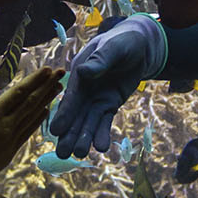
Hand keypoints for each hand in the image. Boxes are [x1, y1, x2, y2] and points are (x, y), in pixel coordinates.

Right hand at [0, 67, 64, 190]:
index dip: (34, 80)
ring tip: (59, 87)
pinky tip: (45, 111)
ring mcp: (10, 140)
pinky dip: (39, 119)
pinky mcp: (10, 151)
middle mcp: (6, 127)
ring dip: (47, 100)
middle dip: (47, 86)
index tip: (48, 69)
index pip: (18, 93)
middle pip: (30, 102)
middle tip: (62, 72)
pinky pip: (29, 131)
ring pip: (33, 115)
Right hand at [48, 15, 165, 157]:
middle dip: (69, 133)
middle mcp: (84, 89)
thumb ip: (100, 61)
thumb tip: (84, 72)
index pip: (72, 96)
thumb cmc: (124, 42)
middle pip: (75, 114)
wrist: (140, 47)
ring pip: (88, 122)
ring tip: (79, 155)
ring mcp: (96, 99)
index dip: (65, 113)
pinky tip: (101, 148)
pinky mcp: (108, 106)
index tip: (56, 131)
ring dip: (83, 138)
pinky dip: (102, 134)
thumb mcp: (114, 48)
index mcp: (80, 73)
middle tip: (62, 154)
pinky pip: (104, 122)